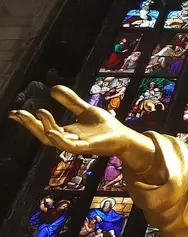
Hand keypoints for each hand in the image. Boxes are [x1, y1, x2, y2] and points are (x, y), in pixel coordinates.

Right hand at [9, 85, 155, 172]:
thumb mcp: (85, 109)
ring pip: (54, 139)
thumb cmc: (105, 127)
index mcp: (66, 132)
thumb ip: (70, 101)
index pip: (42, 128)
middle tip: (17, 114)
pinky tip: (52, 130)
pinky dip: (59, 139)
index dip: (29, 121)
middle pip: (43, 134)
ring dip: (45, 127)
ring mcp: (76, 145)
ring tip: (39, 112)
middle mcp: (68, 140)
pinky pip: (70, 146)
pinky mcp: (87, 147)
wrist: (124, 137)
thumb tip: (53, 88)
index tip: (14, 112)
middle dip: (29, 125)